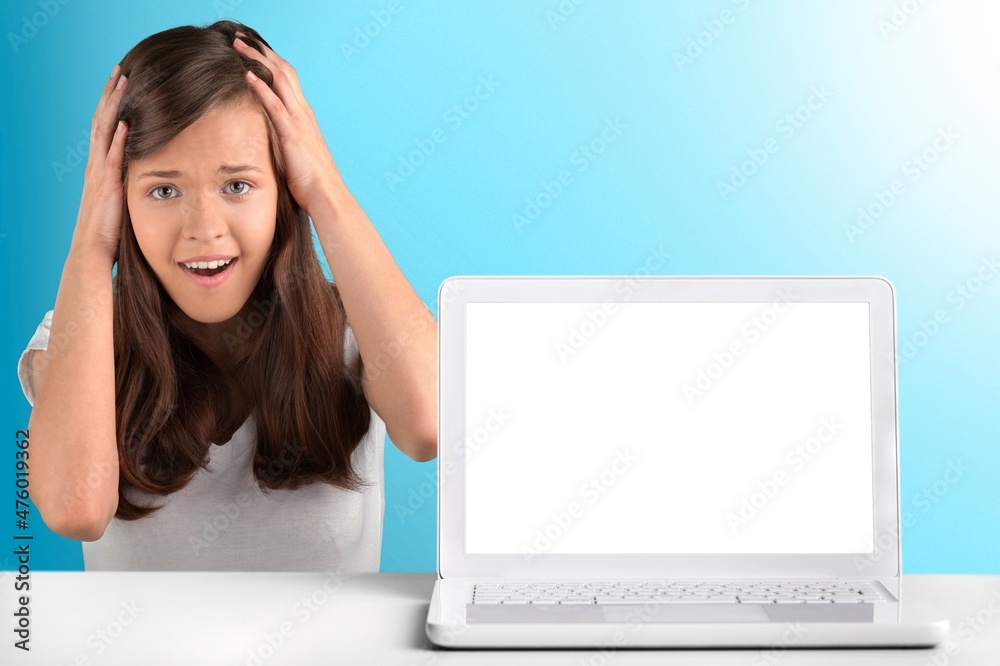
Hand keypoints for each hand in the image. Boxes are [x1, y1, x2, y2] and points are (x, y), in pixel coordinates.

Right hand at [70, 64, 127, 266]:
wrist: (94, 253)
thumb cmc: (112, 232)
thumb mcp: (124, 199)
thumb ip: (133, 182)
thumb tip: (156, 172)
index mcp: (102, 167)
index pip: (106, 127)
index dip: (113, 104)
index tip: (123, 81)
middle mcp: (97, 165)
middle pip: (103, 120)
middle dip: (112, 95)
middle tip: (121, 69)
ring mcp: (100, 175)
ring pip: (105, 132)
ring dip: (115, 106)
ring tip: (123, 82)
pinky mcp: (107, 188)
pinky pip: (112, 158)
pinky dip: (118, 138)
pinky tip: (126, 122)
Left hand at [234, 35, 343, 214]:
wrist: (327, 196)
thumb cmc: (312, 182)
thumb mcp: (295, 154)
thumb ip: (283, 140)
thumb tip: (266, 139)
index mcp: (304, 116)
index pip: (287, 78)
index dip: (269, 60)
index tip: (251, 48)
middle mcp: (303, 112)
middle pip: (283, 70)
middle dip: (261, 51)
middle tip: (240, 37)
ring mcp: (299, 121)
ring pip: (279, 79)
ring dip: (257, 59)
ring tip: (237, 45)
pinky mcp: (292, 133)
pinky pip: (275, 104)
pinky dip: (261, 86)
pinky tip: (246, 74)